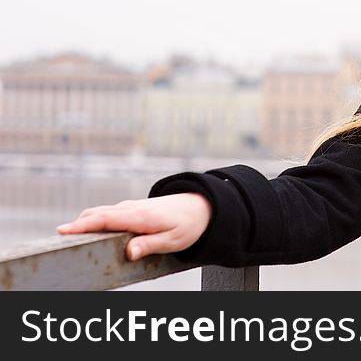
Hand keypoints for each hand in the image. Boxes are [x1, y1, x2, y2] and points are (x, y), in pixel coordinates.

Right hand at [56, 193, 211, 260]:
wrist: (202, 206)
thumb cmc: (189, 224)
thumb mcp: (173, 240)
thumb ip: (150, 245)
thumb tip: (128, 252)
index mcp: (141, 217)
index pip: (106, 220)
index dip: (84, 225)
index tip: (64, 230)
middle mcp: (133, 209)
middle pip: (99, 214)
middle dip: (78, 224)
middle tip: (60, 238)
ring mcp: (132, 207)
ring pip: (103, 212)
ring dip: (86, 221)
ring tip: (69, 235)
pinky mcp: (133, 209)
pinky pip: (110, 213)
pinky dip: (96, 219)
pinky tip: (89, 230)